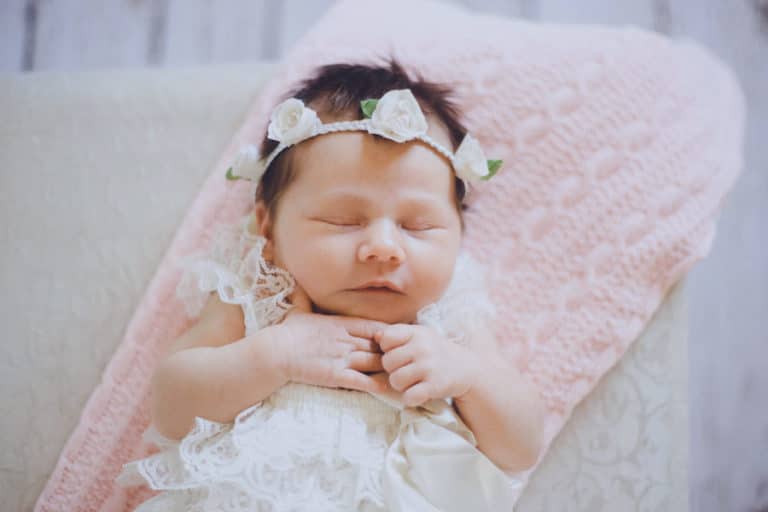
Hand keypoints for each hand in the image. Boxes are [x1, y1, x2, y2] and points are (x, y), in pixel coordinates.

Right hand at [271, 281, 391, 393]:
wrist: (275, 352)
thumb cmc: (286, 332)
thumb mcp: (299, 311)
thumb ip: (305, 299)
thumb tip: (298, 284)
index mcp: (340, 324)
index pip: (373, 326)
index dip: (388, 331)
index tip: (398, 336)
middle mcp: (345, 340)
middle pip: (378, 344)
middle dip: (392, 351)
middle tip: (406, 356)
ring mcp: (341, 358)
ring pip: (374, 361)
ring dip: (387, 367)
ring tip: (401, 372)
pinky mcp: (335, 375)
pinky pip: (361, 380)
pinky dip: (374, 384)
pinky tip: (386, 387)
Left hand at [376, 324, 481, 407]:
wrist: (467, 368)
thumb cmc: (435, 352)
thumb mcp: (420, 336)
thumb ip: (398, 335)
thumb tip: (376, 336)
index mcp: (417, 333)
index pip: (386, 339)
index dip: (388, 349)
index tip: (399, 354)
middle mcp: (422, 348)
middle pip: (387, 362)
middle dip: (393, 370)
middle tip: (407, 371)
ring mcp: (429, 367)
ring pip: (395, 381)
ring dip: (401, 386)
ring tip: (412, 382)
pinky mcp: (435, 386)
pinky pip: (409, 397)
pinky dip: (410, 398)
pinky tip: (418, 393)